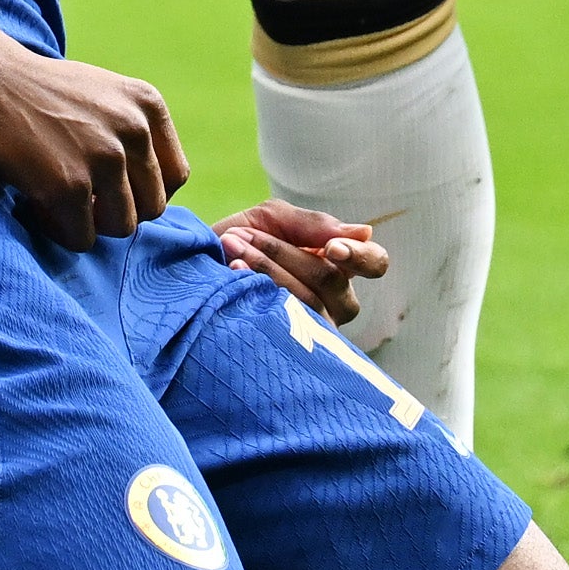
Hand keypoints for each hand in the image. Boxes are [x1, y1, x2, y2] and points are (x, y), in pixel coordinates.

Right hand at [0, 30, 183, 247]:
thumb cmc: (34, 90)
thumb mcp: (102, 94)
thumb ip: (131, 132)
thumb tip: (153, 194)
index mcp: (147, 105)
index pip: (174, 176)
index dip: (141, 193)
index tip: (108, 190)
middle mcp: (133, 129)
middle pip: (152, 207)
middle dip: (115, 212)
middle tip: (78, 200)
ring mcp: (103, 158)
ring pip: (122, 227)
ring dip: (90, 225)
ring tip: (56, 202)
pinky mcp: (69, 186)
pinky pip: (82, 238)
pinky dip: (59, 231)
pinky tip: (36, 204)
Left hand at [211, 199, 390, 322]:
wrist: (193, 269)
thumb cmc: (239, 241)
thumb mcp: (271, 220)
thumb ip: (312, 224)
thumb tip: (364, 231)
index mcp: (339, 267)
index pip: (375, 263)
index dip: (360, 256)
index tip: (331, 248)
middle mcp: (334, 302)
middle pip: (332, 279)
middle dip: (284, 252)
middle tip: (242, 236)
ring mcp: (314, 330)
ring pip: (306, 300)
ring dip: (265, 267)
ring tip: (231, 248)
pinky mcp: (287, 349)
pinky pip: (284, 319)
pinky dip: (258, 289)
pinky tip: (234, 275)